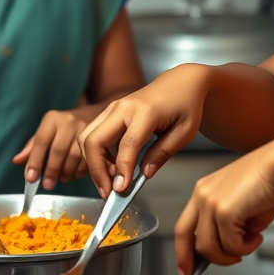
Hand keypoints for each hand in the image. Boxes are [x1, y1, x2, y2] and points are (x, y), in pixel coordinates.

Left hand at [12, 109, 88, 189]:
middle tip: (47, 185)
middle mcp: (68, 121)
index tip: (30, 178)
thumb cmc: (63, 127)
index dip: (35, 161)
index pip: (41, 141)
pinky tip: (74, 174)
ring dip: (67, 172)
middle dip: (52, 170)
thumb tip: (16, 161)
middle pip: (58, 150)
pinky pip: (88, 159)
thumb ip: (32, 147)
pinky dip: (79, 171)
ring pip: (74, 156)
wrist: (92, 114)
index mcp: (52, 119)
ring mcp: (85, 129)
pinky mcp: (97, 138)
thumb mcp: (46, 131)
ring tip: (62, 179)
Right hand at [77, 65, 209, 195]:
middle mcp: (124, 108)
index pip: (127, 145)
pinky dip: (95, 154)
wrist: (181, 82)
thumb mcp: (185, 132)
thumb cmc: (186, 105)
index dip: (122, 170)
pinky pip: (92, 134)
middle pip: (95, 141)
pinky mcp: (109, 111)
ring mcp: (113, 107)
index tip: (121, 190)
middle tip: (109, 192)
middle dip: (96, 170)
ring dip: (93, 163)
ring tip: (111, 181)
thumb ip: (163, 153)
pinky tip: (112, 167)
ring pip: (87, 137)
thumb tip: (145, 174)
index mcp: (146, 112)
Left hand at [174, 135, 273, 274]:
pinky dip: (246, 248)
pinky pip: (230, 245)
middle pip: (185, 236)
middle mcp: (202, 195)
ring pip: (209, 247)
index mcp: (204, 190)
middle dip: (190, 261)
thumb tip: (230, 247)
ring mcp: (211, 203)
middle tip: (196, 274)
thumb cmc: (269, 180)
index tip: (186, 266)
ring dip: (231, 253)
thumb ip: (229, 226)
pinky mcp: (224, 211)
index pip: (185, 225)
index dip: (183, 249)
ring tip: (250, 242)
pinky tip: (257, 237)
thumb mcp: (242, 206)